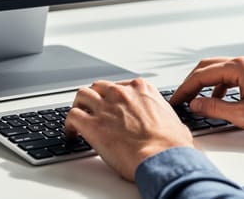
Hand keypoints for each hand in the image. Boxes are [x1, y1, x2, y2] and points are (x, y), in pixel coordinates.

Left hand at [64, 78, 192, 180]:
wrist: (163, 158)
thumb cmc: (171, 145)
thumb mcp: (174, 121)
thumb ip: (163, 116)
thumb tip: (167, 124)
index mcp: (142, 89)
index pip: (120, 86)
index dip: (113, 97)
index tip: (112, 105)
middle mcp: (121, 94)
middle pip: (99, 87)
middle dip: (95, 97)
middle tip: (93, 109)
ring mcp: (105, 107)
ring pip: (82, 95)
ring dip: (79, 106)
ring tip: (78, 117)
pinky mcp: (92, 124)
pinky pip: (72, 116)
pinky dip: (69, 124)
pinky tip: (72, 132)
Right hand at [169, 55, 243, 139]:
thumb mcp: (243, 115)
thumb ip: (215, 109)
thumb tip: (196, 104)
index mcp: (239, 67)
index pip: (202, 75)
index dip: (185, 88)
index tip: (176, 99)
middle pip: (209, 67)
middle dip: (193, 83)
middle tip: (182, 98)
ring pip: (221, 71)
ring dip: (207, 85)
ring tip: (199, 101)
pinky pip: (233, 75)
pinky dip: (222, 86)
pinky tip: (222, 100)